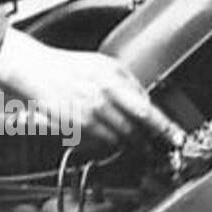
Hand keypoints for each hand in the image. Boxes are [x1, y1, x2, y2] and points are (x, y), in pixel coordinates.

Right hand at [0, 28, 183, 149]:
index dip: (163, 127)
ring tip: (133, 145)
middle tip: (154, 148)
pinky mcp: (75, 128)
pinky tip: (108, 138)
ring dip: (128, 145)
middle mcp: (102, 99)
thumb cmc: (69, 66)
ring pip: (118, 140)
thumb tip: (146, 100)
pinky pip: (99, 143)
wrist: (35, 72)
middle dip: (146, 142)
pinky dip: (107, 143)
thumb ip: (128, 82)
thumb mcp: (105, 64)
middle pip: (134, 130)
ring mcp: (88, 116)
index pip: (146, 110)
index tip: (175, 138)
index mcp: (113, 80)